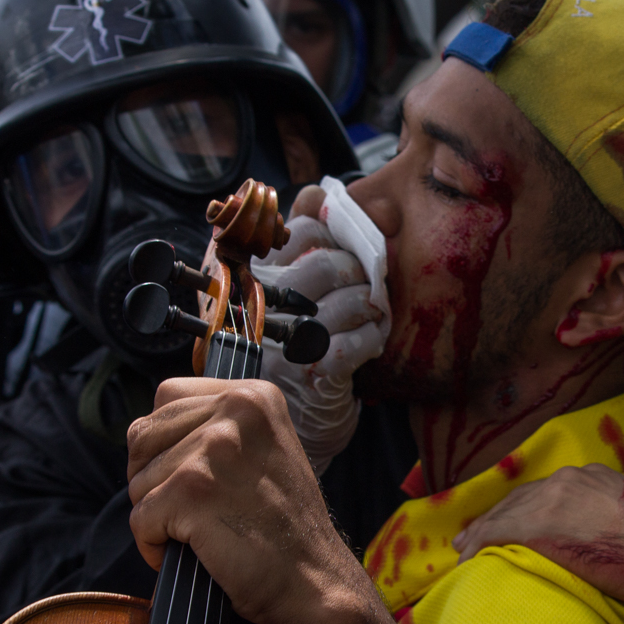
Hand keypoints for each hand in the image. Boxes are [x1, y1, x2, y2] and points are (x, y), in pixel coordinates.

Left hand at [126, 378, 359, 623]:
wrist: (314, 579)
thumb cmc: (284, 525)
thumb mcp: (264, 448)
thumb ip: (217, 426)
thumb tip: (147, 427)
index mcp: (254, 394)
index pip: (167, 395)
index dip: (168, 442)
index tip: (198, 474)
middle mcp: (236, 409)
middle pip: (142, 435)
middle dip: (154, 478)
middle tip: (197, 509)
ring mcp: (214, 447)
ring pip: (137, 480)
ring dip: (158, 514)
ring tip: (205, 530)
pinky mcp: (193, 489)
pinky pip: (139, 518)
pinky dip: (155, 546)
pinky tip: (196, 551)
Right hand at [252, 185, 384, 471]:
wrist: (280, 430)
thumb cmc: (284, 356)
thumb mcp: (277, 297)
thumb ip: (293, 245)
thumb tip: (317, 192)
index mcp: (250, 281)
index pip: (297, 231)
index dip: (335, 231)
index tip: (348, 245)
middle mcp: (261, 310)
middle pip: (325, 263)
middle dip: (359, 270)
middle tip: (368, 283)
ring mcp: (284, 344)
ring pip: (345, 299)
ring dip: (371, 304)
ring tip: (372, 314)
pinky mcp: (313, 376)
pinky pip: (355, 342)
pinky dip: (373, 337)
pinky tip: (372, 343)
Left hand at [451, 464, 623, 615]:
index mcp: (593, 476)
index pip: (549, 490)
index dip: (529, 505)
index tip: (517, 519)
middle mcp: (569, 480)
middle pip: (522, 499)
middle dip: (499, 515)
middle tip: (477, 533)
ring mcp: (551, 501)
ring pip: (505, 514)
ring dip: (481, 531)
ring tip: (464, 549)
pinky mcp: (538, 527)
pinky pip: (497, 532)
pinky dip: (479, 543)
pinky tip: (468, 558)